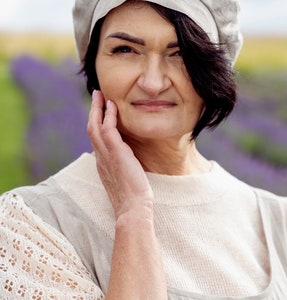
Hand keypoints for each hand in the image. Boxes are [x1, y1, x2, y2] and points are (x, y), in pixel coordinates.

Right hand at [87, 90, 153, 219]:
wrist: (133, 208)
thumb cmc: (132, 198)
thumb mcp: (124, 181)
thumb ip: (122, 169)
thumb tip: (128, 163)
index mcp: (102, 164)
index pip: (96, 139)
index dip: (97, 124)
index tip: (101, 113)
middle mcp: (100, 158)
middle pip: (91, 128)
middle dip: (93, 111)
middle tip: (97, 96)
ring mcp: (105, 155)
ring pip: (95, 126)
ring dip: (97, 108)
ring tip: (100, 95)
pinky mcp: (115, 153)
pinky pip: (108, 128)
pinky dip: (109, 115)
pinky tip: (114, 106)